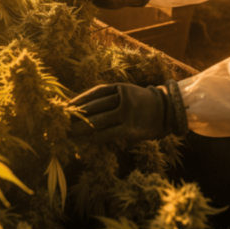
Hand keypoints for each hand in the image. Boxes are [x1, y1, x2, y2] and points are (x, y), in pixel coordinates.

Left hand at [69, 81, 187, 143]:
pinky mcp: (129, 129)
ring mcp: (126, 114)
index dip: (80, 99)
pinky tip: (85, 140)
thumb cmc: (142, 103)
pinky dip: (94, 137)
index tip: (67, 105)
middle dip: (77, 114)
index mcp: (121, 87)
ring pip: (98, 121)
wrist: (167, 111)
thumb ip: (111, 98)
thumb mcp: (128, 93)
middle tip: (62, 120)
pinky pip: (107, 134)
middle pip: (94, 106)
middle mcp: (123, 99)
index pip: (96, 92)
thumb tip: (86, 106)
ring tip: (69, 132)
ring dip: (81, 127)